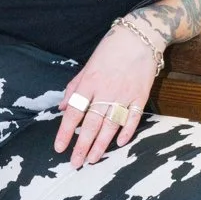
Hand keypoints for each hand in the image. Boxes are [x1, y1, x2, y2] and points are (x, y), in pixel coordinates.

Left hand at [54, 25, 158, 168]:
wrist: (140, 36)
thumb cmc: (111, 49)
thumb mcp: (87, 65)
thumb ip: (74, 87)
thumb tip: (61, 108)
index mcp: (89, 82)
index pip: (74, 111)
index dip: (66, 131)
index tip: (59, 147)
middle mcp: (105, 90)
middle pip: (91, 123)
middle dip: (82, 145)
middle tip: (75, 163)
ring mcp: (124, 94)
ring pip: (110, 125)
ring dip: (101, 144)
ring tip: (92, 159)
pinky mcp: (140, 95)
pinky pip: (133, 118)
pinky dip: (126, 131)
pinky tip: (118, 144)